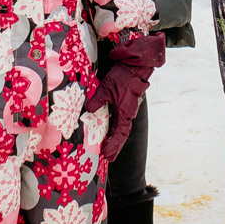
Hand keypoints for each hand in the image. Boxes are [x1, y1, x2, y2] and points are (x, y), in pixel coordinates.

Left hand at [93, 33, 165, 167]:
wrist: (136, 65)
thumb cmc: (124, 77)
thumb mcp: (107, 88)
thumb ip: (97, 101)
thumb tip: (88, 111)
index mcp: (125, 113)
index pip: (119, 135)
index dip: (113, 146)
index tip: (106, 155)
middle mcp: (127, 113)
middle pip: (121, 134)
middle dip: (114, 146)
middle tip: (107, 158)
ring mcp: (127, 108)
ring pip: (120, 127)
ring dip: (114, 137)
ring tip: (107, 147)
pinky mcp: (125, 102)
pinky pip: (119, 118)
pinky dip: (114, 126)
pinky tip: (108, 128)